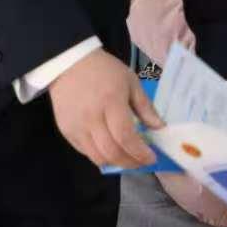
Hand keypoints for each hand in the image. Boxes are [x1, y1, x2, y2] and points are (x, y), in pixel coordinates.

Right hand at [49, 49, 163, 169]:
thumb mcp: (130, 82)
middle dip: (131, 162)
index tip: (152, 158)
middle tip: (142, 162)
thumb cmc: (104, 70)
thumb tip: (160, 127)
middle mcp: (91, 118)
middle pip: (111, 152)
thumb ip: (145, 107)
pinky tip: (111, 149)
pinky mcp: (67, 132)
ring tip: (128, 158)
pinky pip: (85, 152)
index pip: (125, 136)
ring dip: (116, 163)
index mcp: (111, 102)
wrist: (69, 64)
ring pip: (97, 157)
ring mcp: (77, 127)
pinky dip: (101, 156)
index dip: (140, 152)